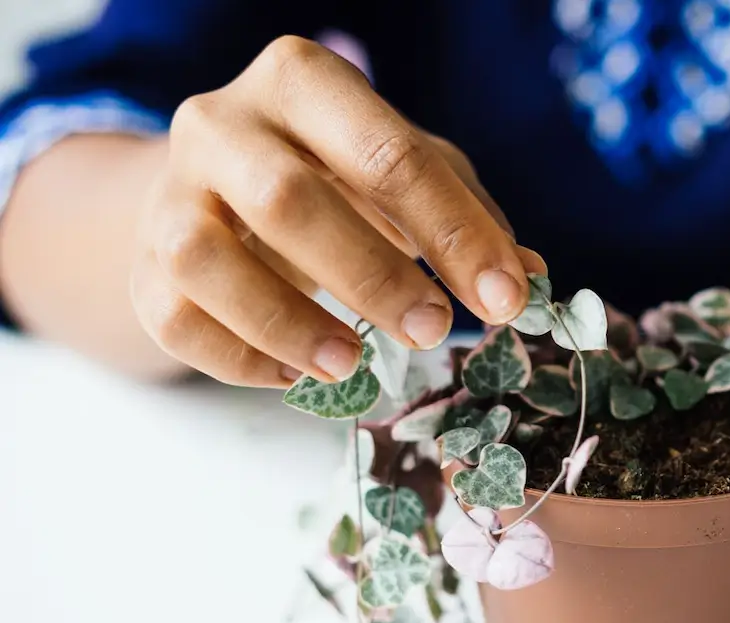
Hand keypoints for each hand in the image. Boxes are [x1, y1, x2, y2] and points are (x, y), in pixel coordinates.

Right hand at [131, 35, 542, 387]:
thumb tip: (533, 280)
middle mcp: (221, 124)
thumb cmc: (338, 175)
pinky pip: (176, 320)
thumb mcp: (410, 171)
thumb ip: (470, 217)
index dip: (454, 232)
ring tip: (356, 365)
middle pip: (287, 198)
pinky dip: (241, 359)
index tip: (507, 298)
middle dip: (373, 274)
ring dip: (289, 323)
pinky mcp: (142, 265)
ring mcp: (170, 194)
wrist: (222, 187)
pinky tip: (301, 378)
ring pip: (206, 259)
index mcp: (302, 83)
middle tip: (434, 330)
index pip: (386, 153)